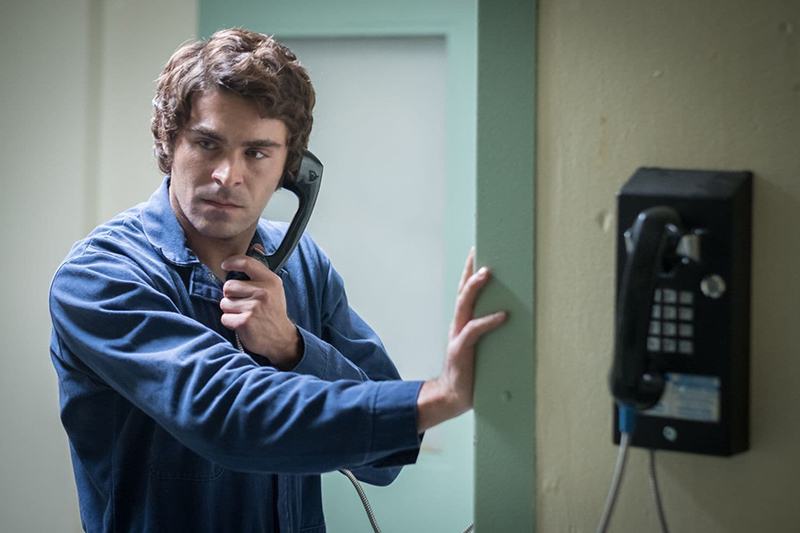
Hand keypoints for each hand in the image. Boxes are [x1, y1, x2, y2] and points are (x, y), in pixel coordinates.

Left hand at [220, 246, 300, 369]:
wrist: (281, 338)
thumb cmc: (274, 311)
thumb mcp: (274, 288)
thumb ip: (261, 269)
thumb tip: (256, 245)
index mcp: (270, 281)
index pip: (246, 262)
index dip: (231, 262)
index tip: (225, 265)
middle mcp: (262, 292)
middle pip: (228, 285)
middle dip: (230, 295)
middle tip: (242, 303)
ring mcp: (253, 307)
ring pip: (224, 302)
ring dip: (230, 310)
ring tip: (244, 314)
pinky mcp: (245, 321)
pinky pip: (224, 317)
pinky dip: (230, 322)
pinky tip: (242, 323)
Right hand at [416, 247, 507, 432]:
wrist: (453, 395)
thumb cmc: (472, 371)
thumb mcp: (483, 346)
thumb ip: (493, 331)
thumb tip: (518, 316)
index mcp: (462, 322)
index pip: (465, 291)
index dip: (469, 270)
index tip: (476, 249)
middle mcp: (458, 324)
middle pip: (463, 291)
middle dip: (470, 270)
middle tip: (479, 253)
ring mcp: (458, 336)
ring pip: (464, 305)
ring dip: (474, 287)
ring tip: (486, 273)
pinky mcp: (461, 350)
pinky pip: (474, 331)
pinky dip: (489, 321)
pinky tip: (503, 315)